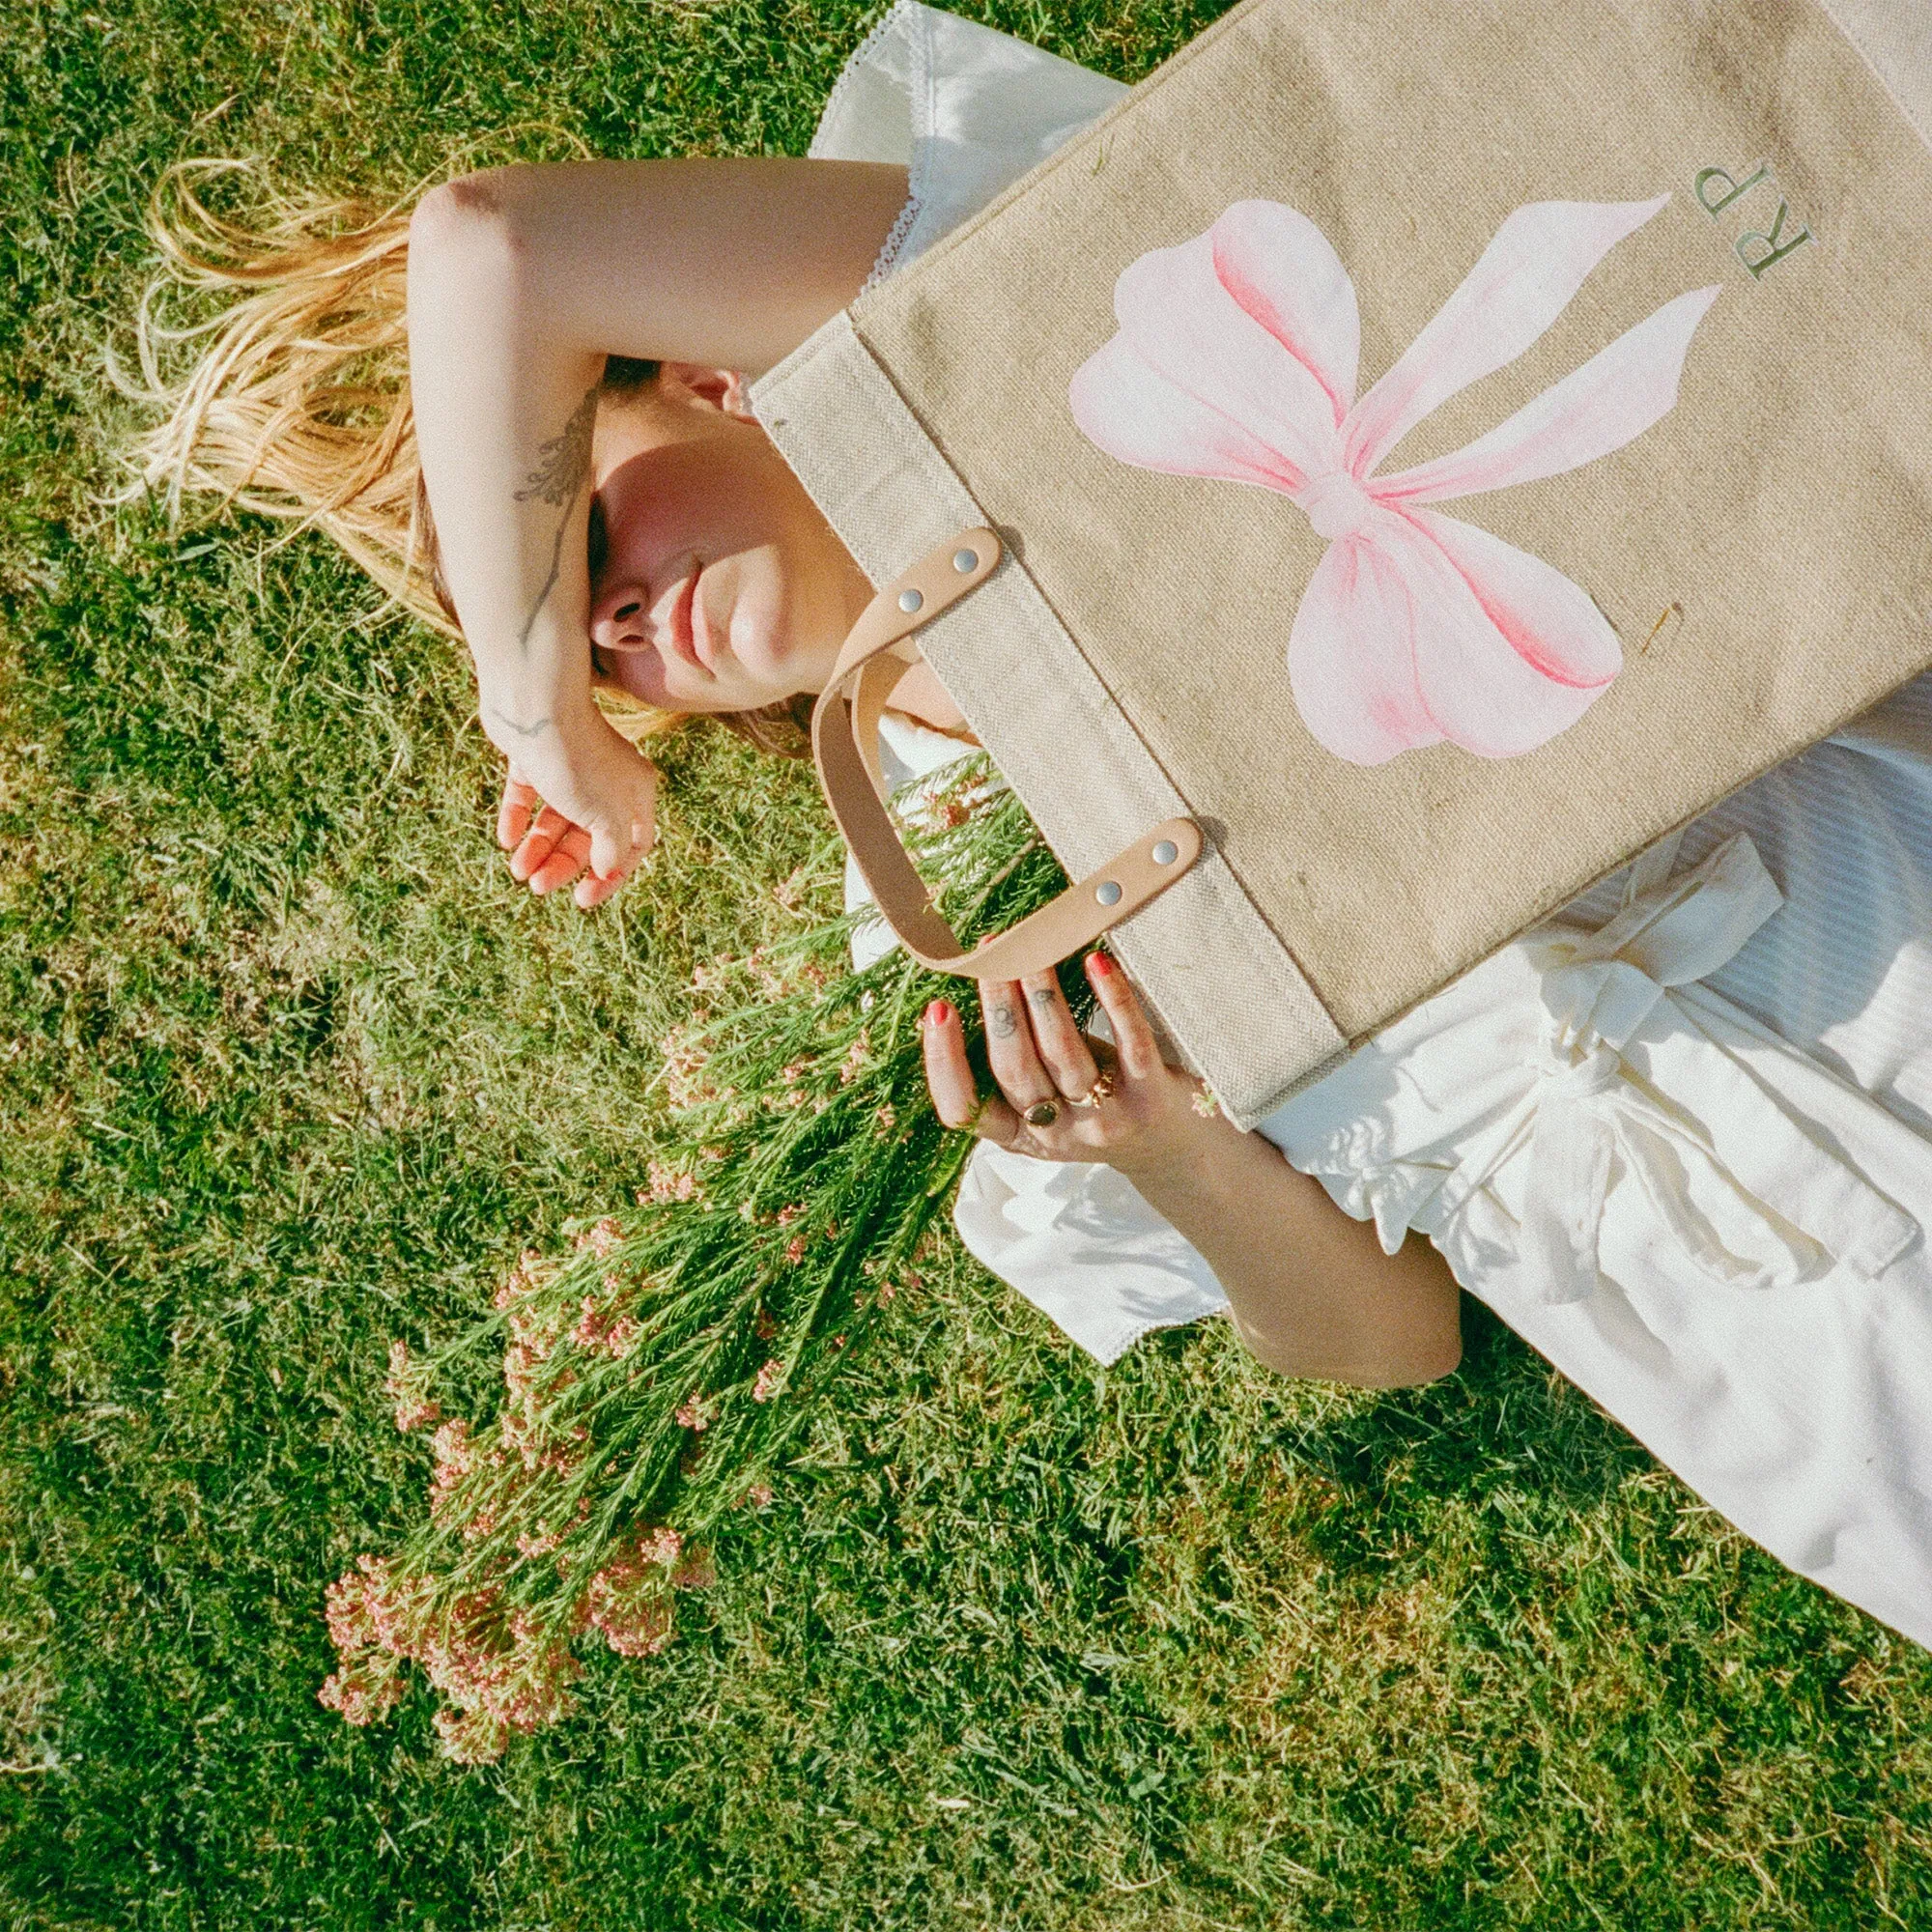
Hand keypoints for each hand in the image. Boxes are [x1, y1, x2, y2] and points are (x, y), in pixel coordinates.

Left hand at [494, 714, 657, 910]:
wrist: (536, 705)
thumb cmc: (579, 762)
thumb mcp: (605, 818)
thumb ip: (611, 850)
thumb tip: (607, 870)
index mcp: (635, 792)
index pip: (632, 846)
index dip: (609, 877)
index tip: (583, 899)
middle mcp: (607, 780)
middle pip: (588, 836)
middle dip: (562, 864)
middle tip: (537, 886)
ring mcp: (570, 768)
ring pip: (555, 819)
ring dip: (538, 848)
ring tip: (517, 870)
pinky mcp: (536, 757)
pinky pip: (528, 796)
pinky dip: (518, 819)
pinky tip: (506, 839)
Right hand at [922, 951, 1217, 1184]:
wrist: (1172, 1146)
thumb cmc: (1094, 1103)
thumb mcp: (1046, 1095)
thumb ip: (1016, 1056)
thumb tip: (981, 979)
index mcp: (1018, 1134)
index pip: (964, 1110)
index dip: (944, 1062)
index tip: (937, 1009)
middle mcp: (1057, 1134)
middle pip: (1015, 1070)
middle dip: (999, 1008)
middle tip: (990, 958)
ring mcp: (1105, 1118)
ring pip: (1063, 1053)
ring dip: (1043, 996)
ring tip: (1033, 951)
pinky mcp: (1151, 1096)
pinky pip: (1131, 1041)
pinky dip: (1112, 997)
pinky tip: (1096, 961)